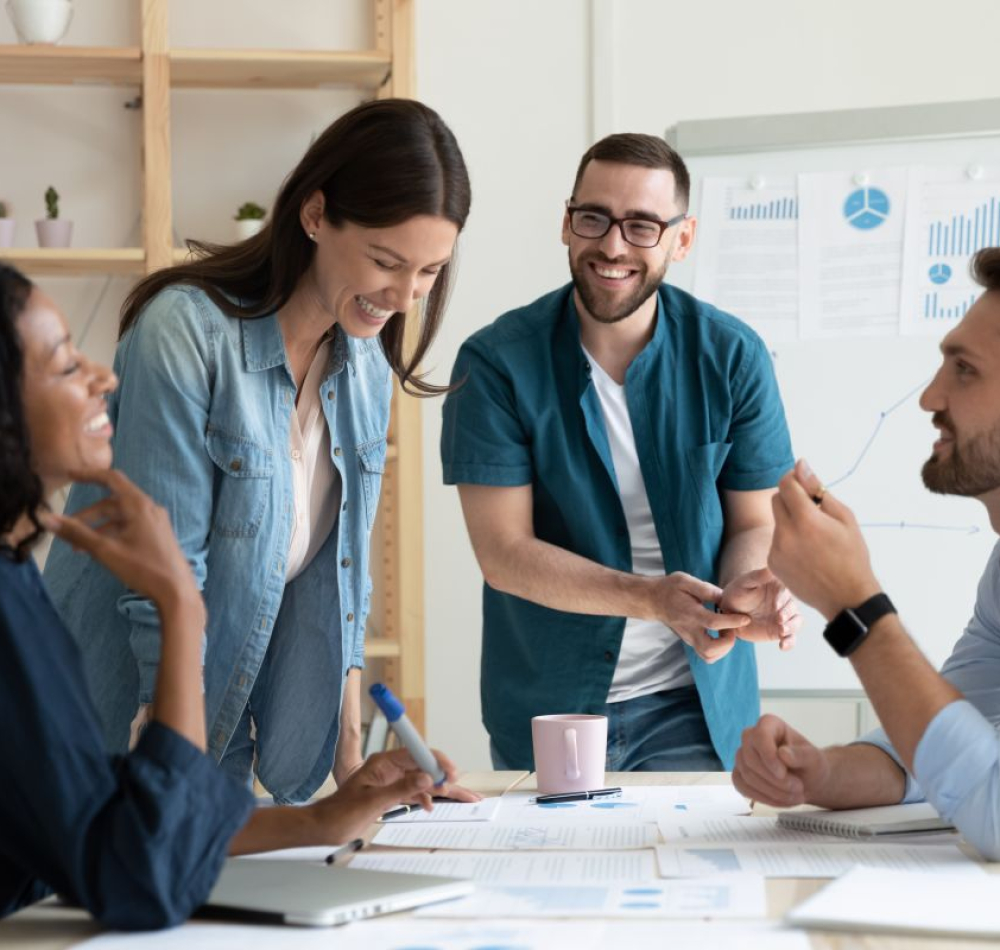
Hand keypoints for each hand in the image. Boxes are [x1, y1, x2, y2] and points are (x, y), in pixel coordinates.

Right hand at [41, 468, 200, 613]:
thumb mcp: (105, 551)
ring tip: (79, 548)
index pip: (111, 479)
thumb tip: (48, 519)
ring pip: (121, 517)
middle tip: (67, 530)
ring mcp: (156, 522)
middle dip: (88, 515)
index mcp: (139, 505)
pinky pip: (131, 527)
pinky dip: (113, 533)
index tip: (69, 475)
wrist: (177, 591)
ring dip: (99, 528)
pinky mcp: (158, 535)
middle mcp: (149, 508)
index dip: (89, 475)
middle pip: (113, 502)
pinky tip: (100, 551)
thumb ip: (77, 533)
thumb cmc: (143, 568)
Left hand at [307, 747, 467, 844]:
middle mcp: (389, 768)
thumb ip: (400, 789)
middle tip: (465, 792)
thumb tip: (426, 778)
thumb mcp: (372, 802)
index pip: (417, 754)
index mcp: (383, 763)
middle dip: (445, 777)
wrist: (323, 827)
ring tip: (462, 798)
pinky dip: (426, 797)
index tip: (451, 772)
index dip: (437, 762)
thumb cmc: (339, 813)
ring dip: (440, 790)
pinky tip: (432, 806)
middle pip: (424, 767)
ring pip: (422, 781)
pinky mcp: (390, 793)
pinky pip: (414, 791)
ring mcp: (390, 780)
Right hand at [651, 572, 750, 662]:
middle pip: (710, 649)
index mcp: (690, 613)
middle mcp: (689, 630)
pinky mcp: (690, 642)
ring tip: (727, 632)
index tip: (745, 618)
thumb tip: (725, 597)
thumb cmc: (670, 588)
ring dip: (724, 648)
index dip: (731, 622)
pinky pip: (707, 655)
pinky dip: (718, 650)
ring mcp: (689, 639)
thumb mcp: (686, 581)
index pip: (713, 623)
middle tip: (731, 628)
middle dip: (727, 643)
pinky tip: (721, 635)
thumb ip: (706, 589)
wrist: (653, 600)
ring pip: (708, 656)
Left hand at [720, 567, 801, 650]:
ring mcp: (784, 617)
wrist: (730, 611)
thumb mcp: (745, 582)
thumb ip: (758, 576)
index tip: (775, 605)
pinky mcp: (780, 631)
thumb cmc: (737, 592)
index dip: (783, 599)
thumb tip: (771, 567)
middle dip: (789, 615)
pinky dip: (790, 643)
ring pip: (796, 623)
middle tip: (779, 620)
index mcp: (779, 587)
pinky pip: (790, 638)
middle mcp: (784, 602)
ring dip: (791, 628)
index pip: (787, 591)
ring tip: (781, 632)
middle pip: (794, 608)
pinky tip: (782, 646)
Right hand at [732, 714, 830, 806]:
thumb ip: (801, 755)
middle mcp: (751, 737)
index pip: (759, 735)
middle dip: (773, 780)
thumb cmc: (810, 765)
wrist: (807, 781)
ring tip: (794, 797)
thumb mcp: (814, 759)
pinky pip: (742, 786)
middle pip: (750, 758)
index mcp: (770, 724)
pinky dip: (762, 797)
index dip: (768, 756)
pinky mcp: (740, 773)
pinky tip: (780, 800)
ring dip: (771, 792)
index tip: (783, 773)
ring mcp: (743, 756)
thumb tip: (783, 753)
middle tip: (798, 789)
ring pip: (747, 775)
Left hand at [768, 460, 880, 619]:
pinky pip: (776, 540)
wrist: (847, 598)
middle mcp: (785, 534)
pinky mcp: (772, 563)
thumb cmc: (852, 555)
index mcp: (806, 520)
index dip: (794, 477)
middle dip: (791, 497)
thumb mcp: (844, 518)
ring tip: (814, 537)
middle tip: (813, 509)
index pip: (786, 484)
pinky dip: (788, 539)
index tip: (803, 480)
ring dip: (790, 520)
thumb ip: (818, 490)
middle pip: (776, 499)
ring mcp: (776, 550)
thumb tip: (801, 465)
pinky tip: (807, 553)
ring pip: (777, 520)